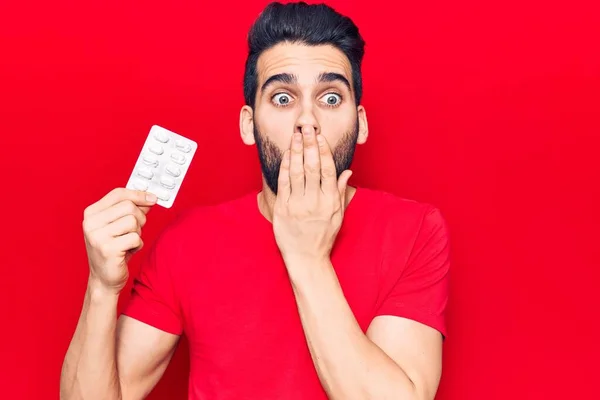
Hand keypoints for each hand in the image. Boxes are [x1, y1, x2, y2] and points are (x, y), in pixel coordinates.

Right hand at [82, 188, 156, 294]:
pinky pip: (135, 238)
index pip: (118, 194)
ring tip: (128, 242)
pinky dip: (137, 245)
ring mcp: (97, 236)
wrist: (104, 279)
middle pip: (129, 206)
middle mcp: (90, 223)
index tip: (153, 198)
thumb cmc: (114, 250)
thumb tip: (149, 197)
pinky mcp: (108, 249)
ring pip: (133, 221)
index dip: (138, 194)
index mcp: (91, 213)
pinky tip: (128, 251)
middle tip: (135, 230)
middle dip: (140, 218)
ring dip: (137, 233)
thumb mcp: (119, 226)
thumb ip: (131, 210)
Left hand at [273, 125, 352, 265]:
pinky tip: (286, 154)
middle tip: (307, 128)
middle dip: (309, 145)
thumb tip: (348, 172)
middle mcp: (315, 201)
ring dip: (296, 151)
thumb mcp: (338, 215)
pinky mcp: (283, 209)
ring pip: (297, 172)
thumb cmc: (323, 236)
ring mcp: (297, 205)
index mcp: (330, 201)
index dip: (323, 150)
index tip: (320, 136)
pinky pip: (283, 184)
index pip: (327, 170)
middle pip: (312, 167)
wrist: (306, 258)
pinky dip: (285, 167)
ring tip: (296, 135)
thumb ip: (340, 191)